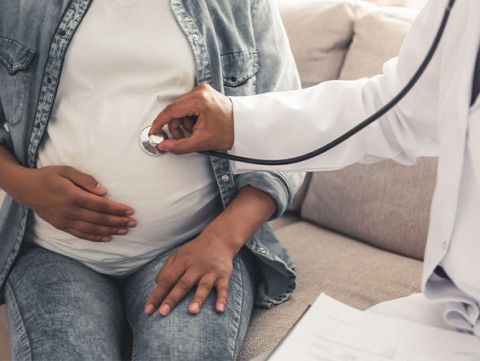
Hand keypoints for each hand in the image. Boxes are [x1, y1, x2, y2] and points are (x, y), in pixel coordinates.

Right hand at [19, 165, 135, 241]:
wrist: (26, 188)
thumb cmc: (49, 176)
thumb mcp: (67, 171)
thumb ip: (86, 180)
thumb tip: (103, 191)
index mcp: (73, 196)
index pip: (101, 205)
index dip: (117, 209)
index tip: (130, 211)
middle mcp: (70, 211)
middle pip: (99, 219)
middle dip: (118, 222)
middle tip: (133, 223)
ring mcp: (65, 221)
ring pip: (92, 230)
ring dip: (110, 231)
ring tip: (124, 231)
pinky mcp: (61, 226)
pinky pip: (81, 235)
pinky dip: (95, 238)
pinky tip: (107, 237)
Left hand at [144, 186, 276, 316]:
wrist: (219, 239)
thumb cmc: (195, 251)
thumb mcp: (178, 256)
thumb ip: (166, 271)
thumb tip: (155, 289)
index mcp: (182, 262)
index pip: (166, 280)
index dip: (157, 295)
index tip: (148, 310)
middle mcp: (196, 267)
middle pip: (183, 284)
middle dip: (172, 299)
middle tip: (163, 313)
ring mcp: (210, 272)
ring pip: (203, 287)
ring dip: (198, 299)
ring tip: (192, 312)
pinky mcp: (223, 275)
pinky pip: (223, 289)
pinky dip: (222, 299)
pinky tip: (219, 310)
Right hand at [149, 83, 233, 153]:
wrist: (244, 126)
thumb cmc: (230, 131)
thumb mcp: (202, 142)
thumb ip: (179, 146)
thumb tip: (164, 145)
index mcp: (199, 100)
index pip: (170, 111)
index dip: (159, 123)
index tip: (153, 132)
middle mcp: (200, 91)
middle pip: (175, 110)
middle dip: (177, 126)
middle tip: (184, 138)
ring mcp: (202, 91)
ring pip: (181, 109)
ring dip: (184, 123)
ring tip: (196, 131)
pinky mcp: (204, 93)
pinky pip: (188, 106)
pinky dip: (190, 118)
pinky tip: (199, 124)